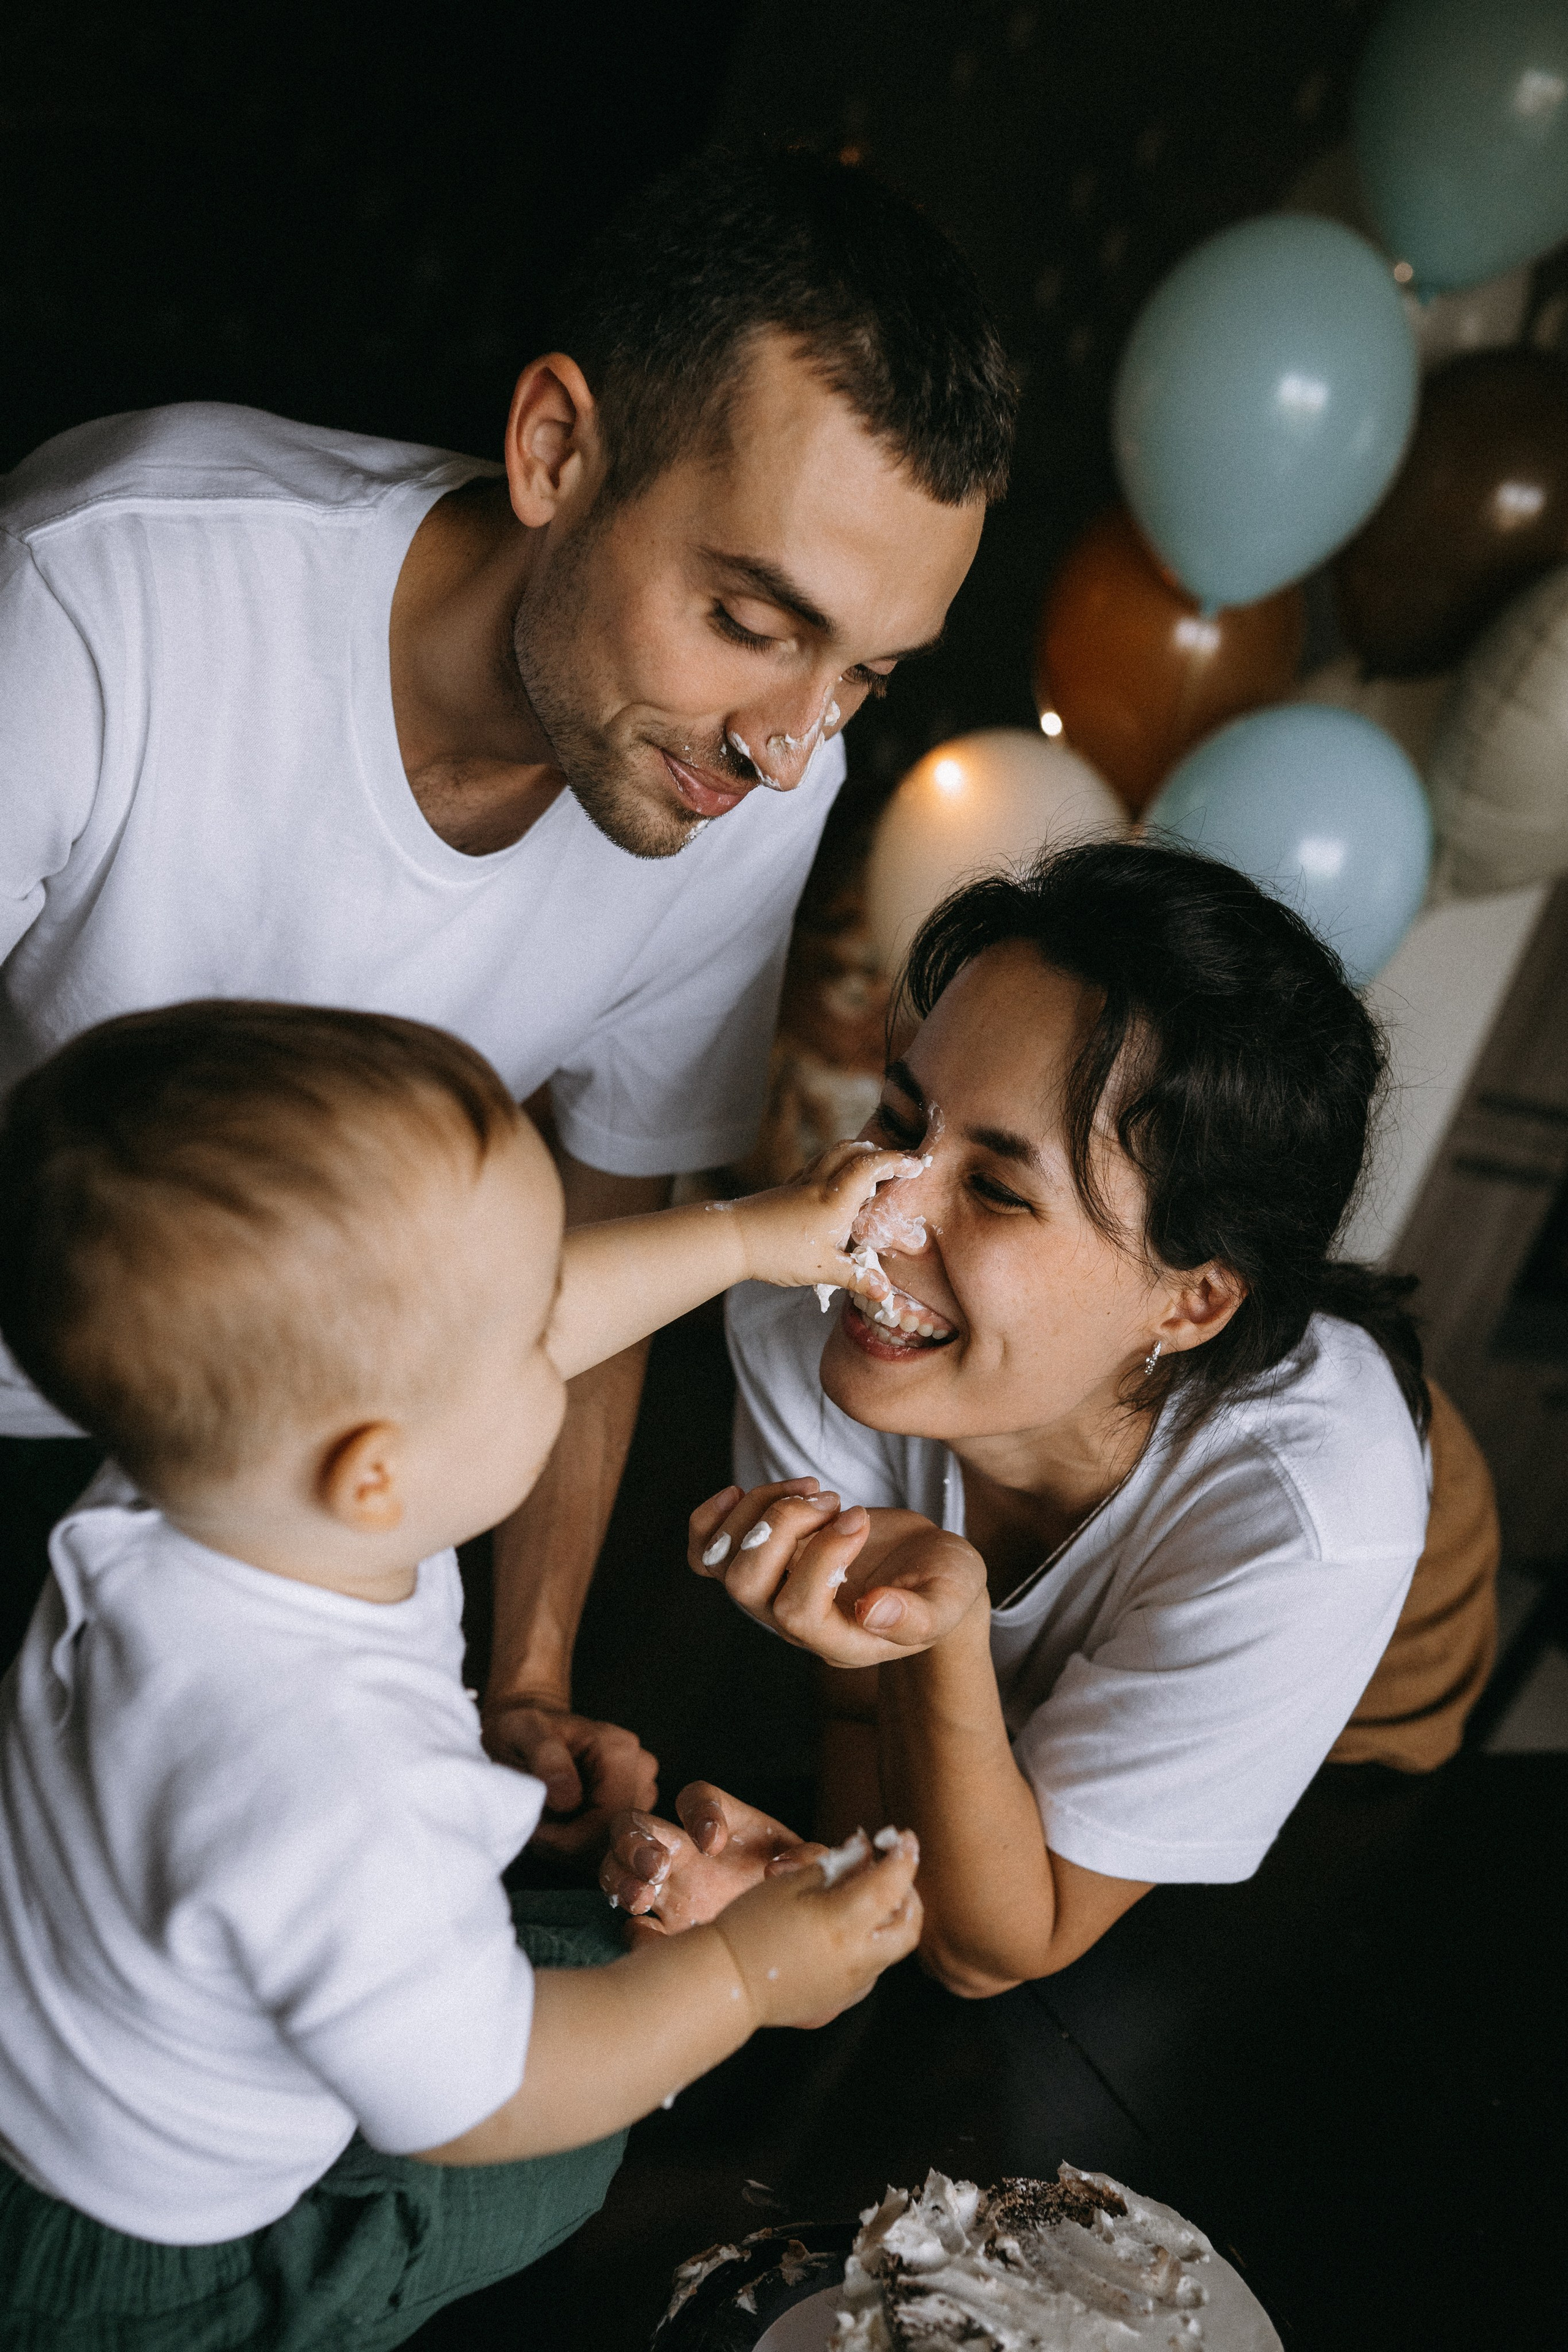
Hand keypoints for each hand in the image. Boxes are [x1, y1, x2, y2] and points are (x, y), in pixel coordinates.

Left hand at [482, 1698, 657, 1861]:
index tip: (537, 1834)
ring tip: (547, 1824)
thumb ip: (545, 1758)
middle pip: (615, 1836)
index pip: (609, 1819)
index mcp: (620, 1750)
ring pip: (614, 1844)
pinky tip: (560, 1828)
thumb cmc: (524, 1731)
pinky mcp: (635, 1805)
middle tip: (538, 1831)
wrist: (530, 1733)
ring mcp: (643, 1788)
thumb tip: (569, 1800)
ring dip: (576, 1847)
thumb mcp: (521, 1732)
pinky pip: (612, 1844)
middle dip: (572, 1844)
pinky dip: (582, 1846)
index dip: (571, 1840)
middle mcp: (640, 1768)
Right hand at [600, 1782, 824, 1932]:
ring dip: (621, 1875)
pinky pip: (631, 1924)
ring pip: (618, 1864)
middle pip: (638, 1824)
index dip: (699, 1811)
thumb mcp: (810, 1868)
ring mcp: (667, 1888)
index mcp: (721, 1824)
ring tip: (640, 1899)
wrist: (790, 1938)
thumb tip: (779, 1870)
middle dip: (638, 1840)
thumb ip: (808, 1860)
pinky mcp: (662, 1927)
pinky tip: (648, 1938)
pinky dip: (633, 1931)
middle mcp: (685, 1850)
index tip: (714, 1842)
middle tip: (658, 1866)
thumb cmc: (795, 1887)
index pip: (696, 1797)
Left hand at [689, 1485, 987, 1667]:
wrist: (927, 1569)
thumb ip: (918, 1614)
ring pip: (723, 1562)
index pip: (798, 1611)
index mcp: (841, 1641)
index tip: (858, 1516)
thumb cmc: (942, 1583)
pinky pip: (705, 1552)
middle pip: (747, 1587)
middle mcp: (796, 1625)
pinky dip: (713, 1520)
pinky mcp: (765, 1563)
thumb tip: (873, 1612)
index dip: (821, 1556)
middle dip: (782, 1527)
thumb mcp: (950, 1597)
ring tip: (812, 1489)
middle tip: (832, 1499)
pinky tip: (743, 1493)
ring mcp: (773, 1593)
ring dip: (760, 1510)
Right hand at [712, 1827, 922, 2028]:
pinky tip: (851, 1930)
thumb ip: (832, 1866)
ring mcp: (852, 1982)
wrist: (727, 1982)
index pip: (892, 1881)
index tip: (905, 1837)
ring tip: (872, 1897)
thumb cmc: (749, 1925)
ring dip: (893, 1918)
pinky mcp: (841, 1998)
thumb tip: (862, 1851)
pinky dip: (875, 1944)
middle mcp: (857, 1956)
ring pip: (894, 1947)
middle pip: (909, 1923)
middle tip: (895, 1870)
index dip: (904, 1854)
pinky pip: (874, 1968)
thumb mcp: (788, 1882)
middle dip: (909, 1891)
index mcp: (843, 1921)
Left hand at [734, 1137, 926, 1300]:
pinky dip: (835, 1164)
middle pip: (852, 1150)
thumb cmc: (778, 1252)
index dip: (896, 1162)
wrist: (733, 1238)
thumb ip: (857, 1278)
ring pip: (833, 1153)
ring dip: (856, 1153)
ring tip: (870, 1168)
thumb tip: (886, 1293)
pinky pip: (817, 1165)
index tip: (917, 1164)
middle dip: (878, 1152)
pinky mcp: (787, 1188)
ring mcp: (801, 1183)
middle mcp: (820, 1183)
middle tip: (896, 1164)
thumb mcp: (824, 1270)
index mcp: (835, 1200)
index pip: (871, 1168)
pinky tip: (835, 1182)